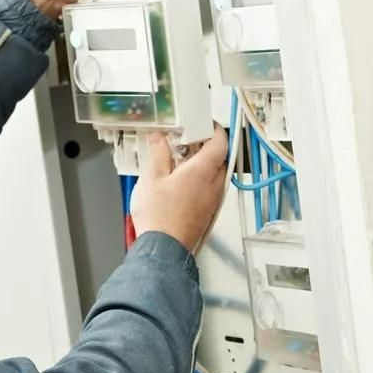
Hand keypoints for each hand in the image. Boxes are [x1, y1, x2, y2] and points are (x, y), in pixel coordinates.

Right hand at [129, 127, 227, 251]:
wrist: (163, 248)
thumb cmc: (159, 217)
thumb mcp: (151, 178)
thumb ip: (158, 154)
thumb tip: (160, 139)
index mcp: (203, 171)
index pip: (220, 142)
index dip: (215, 129)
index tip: (205, 125)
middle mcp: (214, 185)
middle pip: (219, 157)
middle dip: (206, 146)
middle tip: (187, 141)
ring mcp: (213, 199)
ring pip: (215, 174)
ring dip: (203, 164)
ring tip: (180, 162)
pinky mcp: (208, 211)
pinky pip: (210, 188)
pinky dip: (200, 180)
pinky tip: (180, 183)